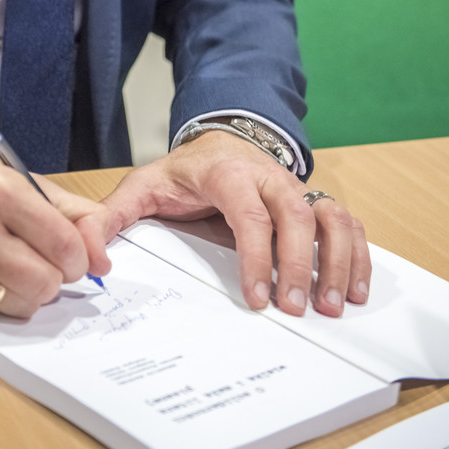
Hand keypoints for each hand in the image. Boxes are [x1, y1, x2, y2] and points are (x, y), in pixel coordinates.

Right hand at [0, 146, 110, 316]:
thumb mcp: (18, 176)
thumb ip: (71, 212)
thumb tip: (102, 259)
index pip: (63, 244)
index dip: (77, 256)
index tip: (72, 254)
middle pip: (44, 282)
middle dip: (53, 277)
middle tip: (42, 261)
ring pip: (19, 304)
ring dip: (26, 291)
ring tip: (13, 265)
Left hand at [100, 131, 370, 317]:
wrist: (217, 140)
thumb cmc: (183, 172)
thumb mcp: (142, 186)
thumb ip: (113, 216)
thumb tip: (92, 255)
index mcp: (227, 173)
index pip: (249, 213)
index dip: (256, 255)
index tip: (257, 298)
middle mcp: (268, 177)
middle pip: (296, 214)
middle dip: (300, 263)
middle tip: (297, 309)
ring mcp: (295, 187)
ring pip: (329, 215)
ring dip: (336, 259)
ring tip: (333, 305)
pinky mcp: (313, 201)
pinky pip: (346, 221)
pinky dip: (356, 252)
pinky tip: (354, 289)